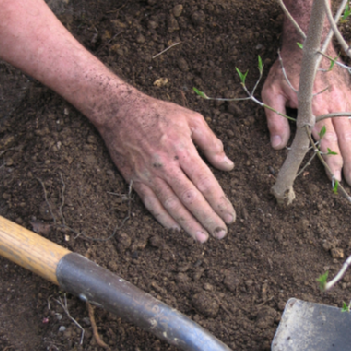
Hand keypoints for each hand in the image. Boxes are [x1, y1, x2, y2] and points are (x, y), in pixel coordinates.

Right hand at [96, 89, 235, 241]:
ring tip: (201, 238)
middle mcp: (166, 166)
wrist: (119, 112)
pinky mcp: (135, 179)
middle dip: (207, 218)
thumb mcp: (191, 118)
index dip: (219, 202)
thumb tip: (227, 165)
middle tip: (221, 233)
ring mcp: (149, 175)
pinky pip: (151, 203)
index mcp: (182, 150)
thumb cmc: (159, 113)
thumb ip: (211, 142)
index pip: (205, 182)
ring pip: (171, 205)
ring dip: (188, 224)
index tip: (230, 216)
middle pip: (190, 198)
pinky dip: (163, 218)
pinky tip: (176, 228)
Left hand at [262, 45, 350, 186]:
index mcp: (315, 106)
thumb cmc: (288, 68)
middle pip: (347, 138)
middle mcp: (334, 104)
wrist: (311, 41)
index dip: (332, 159)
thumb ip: (275, 120)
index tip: (336, 177)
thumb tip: (278, 147)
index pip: (326, 138)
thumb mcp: (273, 92)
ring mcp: (346, 100)